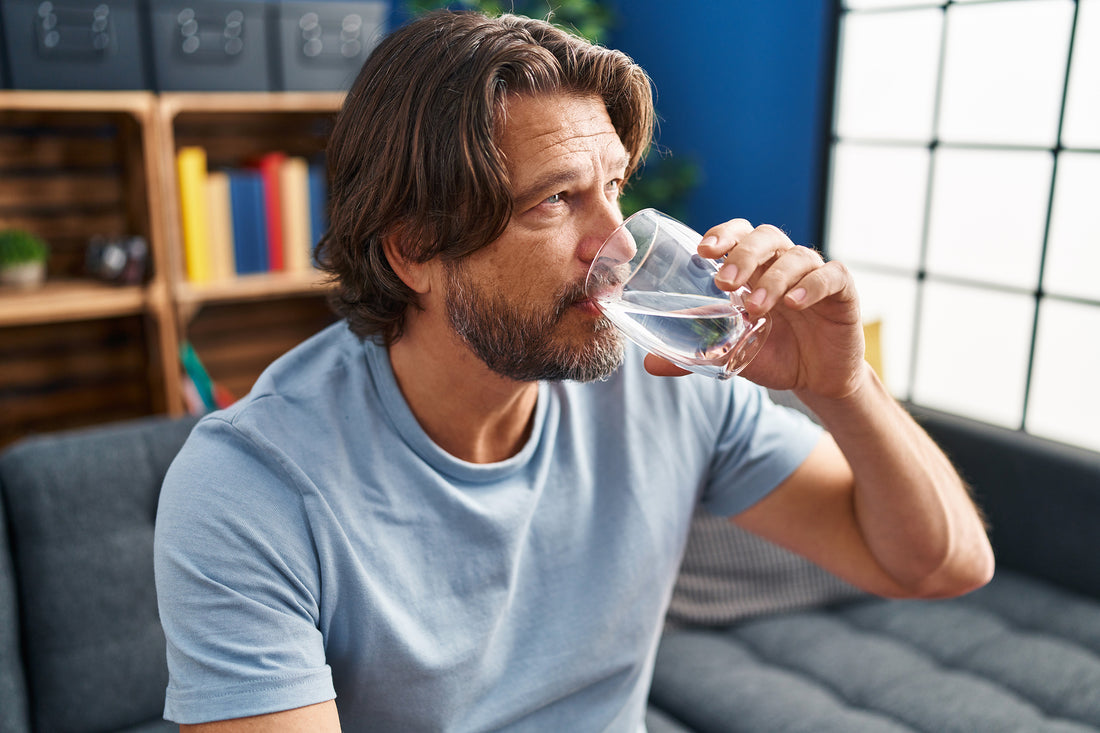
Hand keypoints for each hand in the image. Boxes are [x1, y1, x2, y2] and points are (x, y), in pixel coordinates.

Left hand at [644, 219, 865, 399]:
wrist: (816, 378)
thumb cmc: (772, 354)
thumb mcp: (730, 354)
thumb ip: (693, 355)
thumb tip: (648, 364)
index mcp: (754, 268)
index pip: (738, 234)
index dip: (723, 234)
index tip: (703, 251)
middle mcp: (782, 263)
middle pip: (765, 237)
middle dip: (743, 254)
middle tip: (724, 282)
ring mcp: (813, 274)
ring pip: (797, 256)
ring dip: (773, 278)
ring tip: (756, 307)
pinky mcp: (842, 292)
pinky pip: (832, 275)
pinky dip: (813, 285)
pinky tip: (796, 301)